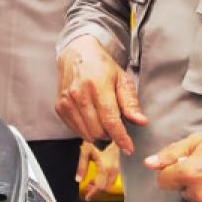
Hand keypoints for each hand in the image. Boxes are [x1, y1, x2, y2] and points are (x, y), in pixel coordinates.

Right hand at [55, 35, 147, 153]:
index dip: (121, 137)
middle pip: (98, 130)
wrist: (77, 54)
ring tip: (104, 121)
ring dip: (98, 134)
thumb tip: (141, 121)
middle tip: (116, 126)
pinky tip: (91, 118)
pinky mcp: (59, 107)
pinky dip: (86, 130)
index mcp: (97, 86)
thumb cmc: (101, 66)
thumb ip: (131, 103)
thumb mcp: (122, 79)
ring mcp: (66, 102)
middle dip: (111, 135)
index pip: (110, 120)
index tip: (129, 148)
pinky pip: (75, 129)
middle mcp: (79, 94)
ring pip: (86, 133)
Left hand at [76, 141, 120, 201]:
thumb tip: (78, 178)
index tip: (87, 197)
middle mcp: (113, 168)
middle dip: (97, 190)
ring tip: (91, 183)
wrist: (111, 129)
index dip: (93, 193)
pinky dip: (105, 179)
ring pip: (110, 183)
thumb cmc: (98, 137)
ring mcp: (117, 166)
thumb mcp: (86, 150)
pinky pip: (113, 176)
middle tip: (88, 190)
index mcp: (105, 167)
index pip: (100, 186)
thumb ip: (82, 166)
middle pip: (106, 187)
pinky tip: (99, 175)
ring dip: (101, 185)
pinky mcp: (119, 163)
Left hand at [145, 131, 201, 201]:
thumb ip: (172, 152)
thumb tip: (150, 163)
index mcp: (191, 172)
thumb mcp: (201, 140)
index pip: (164, 181)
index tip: (183, 167)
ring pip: (200, 201)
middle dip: (192, 181)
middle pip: (183, 191)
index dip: (172, 172)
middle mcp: (201, 193)